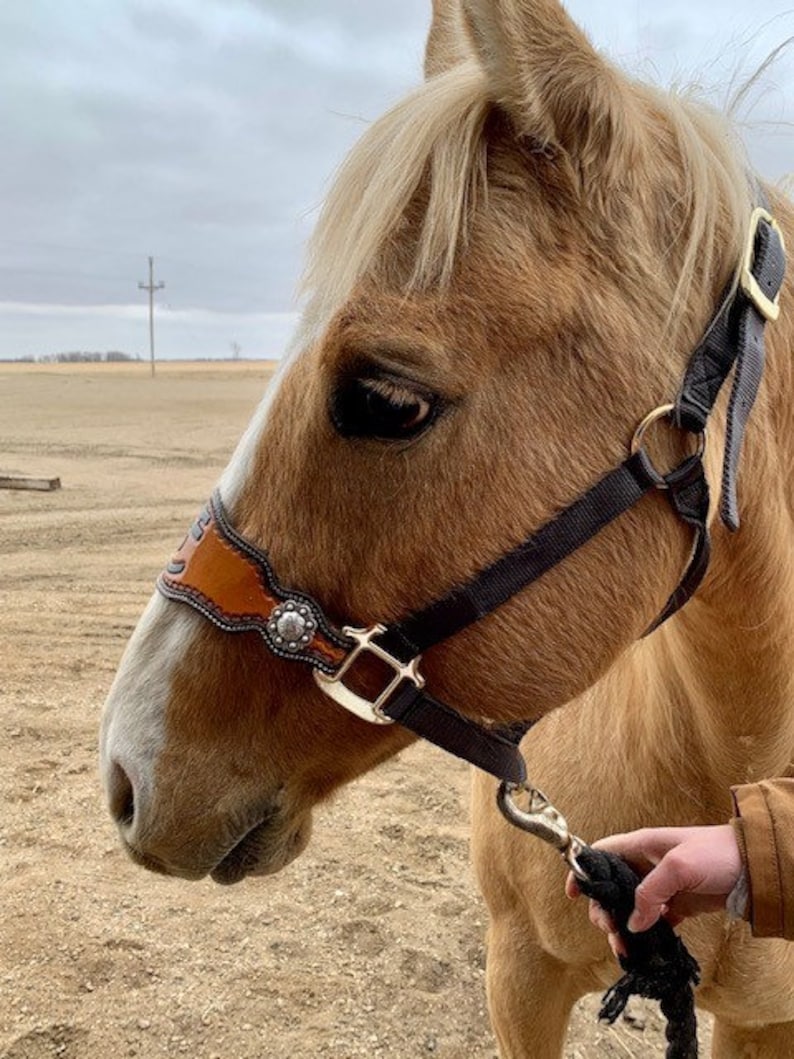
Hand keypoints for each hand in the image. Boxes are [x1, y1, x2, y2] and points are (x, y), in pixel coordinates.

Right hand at [565, 825, 742, 956]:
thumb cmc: (716, 854)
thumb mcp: (679, 866)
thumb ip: (651, 892)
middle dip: (604, 910)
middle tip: (609, 929)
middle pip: (611, 887)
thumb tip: (633, 923)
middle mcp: (646, 865)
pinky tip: (641, 951)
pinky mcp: (676, 907)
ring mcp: (661, 887)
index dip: (583, 871)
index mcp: (641, 846)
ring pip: (629, 908)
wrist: (754, 869)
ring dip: (622, 927)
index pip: (601, 854)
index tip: (573, 893)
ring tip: (625, 948)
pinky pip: (651, 923)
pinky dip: (643, 936)